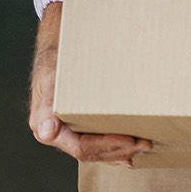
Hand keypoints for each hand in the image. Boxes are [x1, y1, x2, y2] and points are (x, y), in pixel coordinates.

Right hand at [28, 2, 151, 164]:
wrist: (59, 38)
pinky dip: (116, 146)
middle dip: (119, 151)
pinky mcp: (80, 121)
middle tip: (145, 144)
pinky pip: (99, 140)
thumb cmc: (56, 54)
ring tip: (144, 145)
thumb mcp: (50, 75)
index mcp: (47, 126)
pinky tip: (131, 148)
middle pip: (92, 153)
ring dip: (122, 150)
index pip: (81, 148)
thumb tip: (46, 132)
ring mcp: (69, 128)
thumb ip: (47, 105)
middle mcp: (58, 132)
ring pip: (97, 150)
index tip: (129, 141)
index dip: (106, 147)